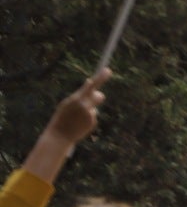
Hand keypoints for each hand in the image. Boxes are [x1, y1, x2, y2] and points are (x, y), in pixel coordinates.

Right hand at [23, 68, 110, 183]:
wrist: (59, 136)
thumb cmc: (62, 117)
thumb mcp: (67, 104)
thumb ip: (79, 94)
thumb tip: (90, 81)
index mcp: (76, 99)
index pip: (91, 86)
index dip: (100, 78)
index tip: (108, 70)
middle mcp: (84, 106)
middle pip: (99, 96)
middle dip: (97, 96)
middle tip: (91, 100)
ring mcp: (89, 115)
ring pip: (94, 107)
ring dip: (89, 109)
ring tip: (77, 117)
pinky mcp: (92, 122)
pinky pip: (93, 116)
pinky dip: (88, 119)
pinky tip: (79, 124)